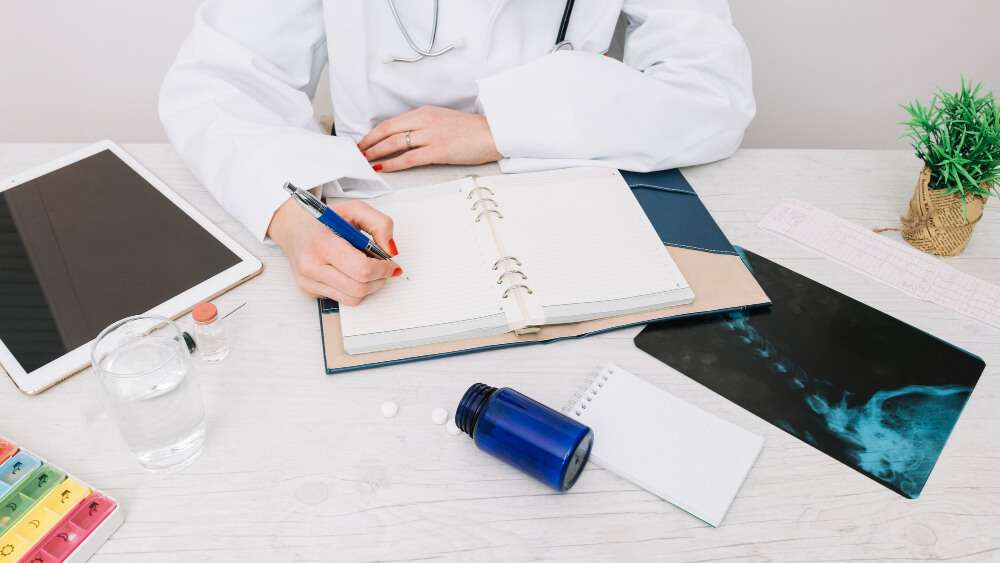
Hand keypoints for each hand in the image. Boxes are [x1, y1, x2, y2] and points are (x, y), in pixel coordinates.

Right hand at [267, 199, 400, 304]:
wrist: (292, 226)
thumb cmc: (321, 219)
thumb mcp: (354, 209)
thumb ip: (379, 224)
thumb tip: (391, 251)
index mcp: (322, 244)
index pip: (361, 269)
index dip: (382, 269)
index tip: (390, 264)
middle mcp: (311, 266)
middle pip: (359, 288)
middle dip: (379, 279)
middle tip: (384, 268)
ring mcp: (308, 282)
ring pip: (353, 298)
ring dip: (369, 287)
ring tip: (369, 270)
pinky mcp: (309, 291)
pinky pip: (342, 299)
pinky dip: (354, 289)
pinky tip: (352, 274)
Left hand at [358, 106, 502, 171]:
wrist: (494, 133)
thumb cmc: (472, 131)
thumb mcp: (444, 121)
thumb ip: (425, 127)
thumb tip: (407, 139)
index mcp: (425, 112)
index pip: (392, 122)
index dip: (374, 132)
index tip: (364, 141)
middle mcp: (425, 121)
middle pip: (388, 130)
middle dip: (369, 142)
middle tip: (358, 152)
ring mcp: (431, 135)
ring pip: (395, 142)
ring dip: (376, 152)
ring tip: (365, 160)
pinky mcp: (438, 150)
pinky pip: (409, 157)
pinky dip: (393, 162)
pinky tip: (384, 167)